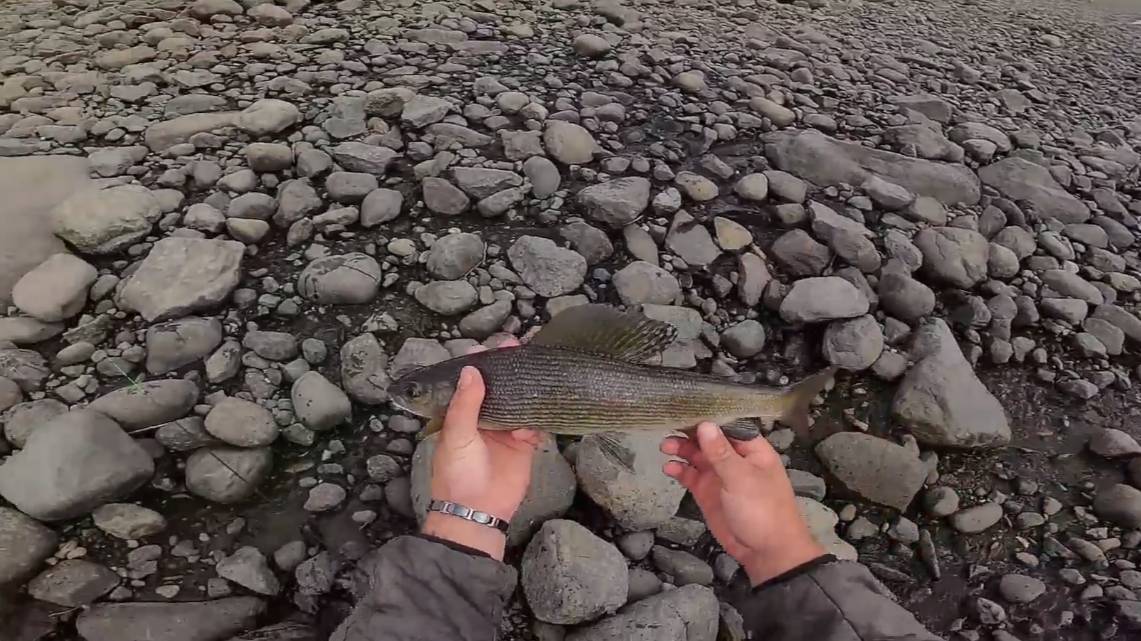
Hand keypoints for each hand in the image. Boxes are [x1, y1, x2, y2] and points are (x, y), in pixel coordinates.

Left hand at [423, 339, 540, 560]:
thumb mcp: (457, 436)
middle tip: (519, 347)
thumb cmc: (458, 474)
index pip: (471, 382)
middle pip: (499, 387)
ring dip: (526, 394)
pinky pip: (535, 427)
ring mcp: (505, 431)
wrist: (478, 512)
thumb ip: (465, 403)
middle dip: (509, 370)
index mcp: (461, 415)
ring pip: (519, 403)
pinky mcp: (524, 446)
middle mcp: (484, 419)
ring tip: (534, 379)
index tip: (491, 346)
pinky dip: (535, 425)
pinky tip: (529, 431)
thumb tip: (472, 369)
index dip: (481, 364)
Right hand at [661, 422, 825, 585]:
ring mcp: (720, 476)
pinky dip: (679, 470)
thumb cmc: (763, 510)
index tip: (684, 408)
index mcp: (751, 449)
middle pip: (708, 439)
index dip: (707, 417)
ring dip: (682, 450)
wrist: (766, 552)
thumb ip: (721, 452)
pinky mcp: (708, 493)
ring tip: (665, 447)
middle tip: (669, 428)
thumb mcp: (741, 478)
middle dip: (689, 433)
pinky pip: (691, 476)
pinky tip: (668, 468)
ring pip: (697, 456)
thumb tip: (704, 424)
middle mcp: (734, 459)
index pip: (727, 425)